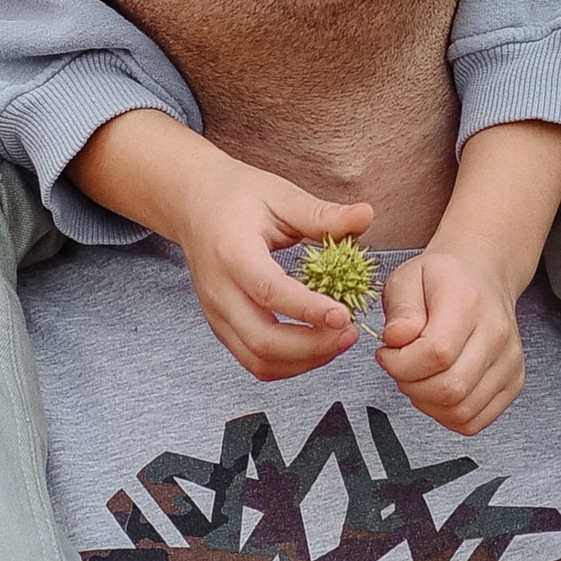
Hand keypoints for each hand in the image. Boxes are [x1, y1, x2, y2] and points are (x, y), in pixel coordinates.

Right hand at [166, 147, 376, 380]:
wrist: (194, 204)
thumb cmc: (239, 197)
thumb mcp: (281, 196)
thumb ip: (322, 214)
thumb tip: (366, 216)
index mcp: (233, 252)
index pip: (268, 291)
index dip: (307, 309)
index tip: (344, 315)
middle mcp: (219, 290)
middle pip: (261, 339)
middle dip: (311, 347)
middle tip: (349, 333)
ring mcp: (216, 313)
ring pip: (257, 360)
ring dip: (303, 361)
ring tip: (338, 342)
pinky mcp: (220, 326)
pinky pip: (253, 360)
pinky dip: (288, 364)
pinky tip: (315, 347)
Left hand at [377, 242, 525, 432]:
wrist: (483, 277)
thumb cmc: (442, 279)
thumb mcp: (408, 277)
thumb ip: (400, 309)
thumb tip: (396, 339)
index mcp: (469, 303)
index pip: (436, 353)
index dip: (400, 363)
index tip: (387, 352)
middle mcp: (498, 334)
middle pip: (450, 388)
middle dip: (410, 386)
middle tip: (401, 366)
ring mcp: (510, 362)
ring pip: (461, 410)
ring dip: (427, 403)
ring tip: (419, 376)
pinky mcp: (513, 382)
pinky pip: (474, 420)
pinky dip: (447, 414)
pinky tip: (437, 389)